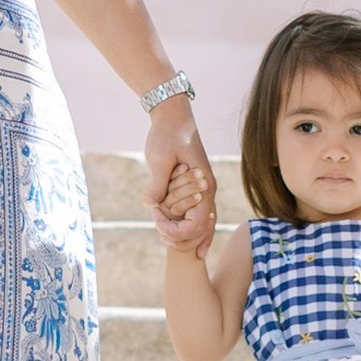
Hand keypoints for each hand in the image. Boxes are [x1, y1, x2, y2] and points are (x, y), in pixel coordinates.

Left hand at [146, 100, 216, 255]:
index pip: (197, 225)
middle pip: (204, 229)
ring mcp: (205, 188)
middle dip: (184, 239)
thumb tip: (151, 205)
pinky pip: (201, 213)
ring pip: (206, 224)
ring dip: (190, 236)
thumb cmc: (167, 135)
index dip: (177, 231)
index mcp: (204, 185)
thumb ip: (157, 184)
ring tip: (173, 245)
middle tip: (162, 237)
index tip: (157, 222)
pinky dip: (195, 229)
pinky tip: (189, 240)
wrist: (174, 115)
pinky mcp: (197, 185)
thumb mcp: (159, 159)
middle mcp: (209, 190)